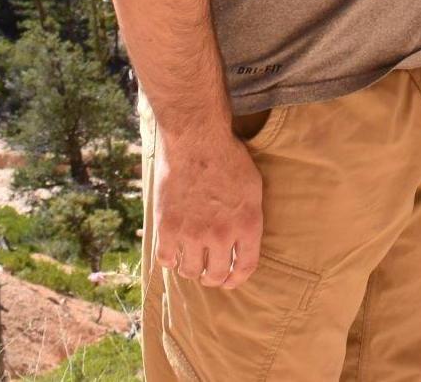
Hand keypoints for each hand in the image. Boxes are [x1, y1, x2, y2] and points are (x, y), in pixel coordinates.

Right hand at [153, 129, 262, 289]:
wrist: (196, 139)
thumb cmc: (228, 157)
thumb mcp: (253, 186)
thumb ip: (249, 218)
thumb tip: (244, 243)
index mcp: (247, 225)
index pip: (245, 268)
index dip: (237, 279)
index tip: (231, 281)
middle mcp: (221, 235)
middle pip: (216, 275)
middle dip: (214, 277)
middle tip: (209, 272)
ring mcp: (192, 234)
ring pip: (190, 272)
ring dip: (192, 268)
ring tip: (192, 259)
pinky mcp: (168, 229)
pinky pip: (167, 260)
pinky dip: (171, 259)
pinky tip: (174, 251)